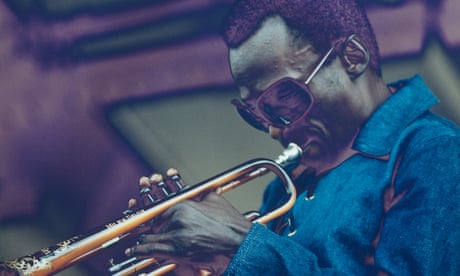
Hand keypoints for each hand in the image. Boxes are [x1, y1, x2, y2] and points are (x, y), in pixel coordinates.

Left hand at [125, 169, 252, 272]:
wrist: (241, 243)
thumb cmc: (230, 224)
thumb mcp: (214, 200)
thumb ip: (200, 194)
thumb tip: (193, 192)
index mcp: (184, 204)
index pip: (158, 209)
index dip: (149, 212)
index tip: (141, 211)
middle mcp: (177, 218)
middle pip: (152, 223)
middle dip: (145, 228)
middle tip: (137, 228)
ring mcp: (176, 235)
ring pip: (150, 237)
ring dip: (141, 241)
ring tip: (134, 245)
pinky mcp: (178, 251)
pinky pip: (152, 250)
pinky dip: (140, 250)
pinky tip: (134, 250)